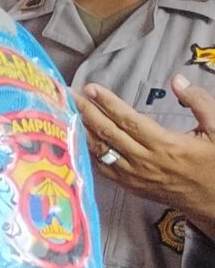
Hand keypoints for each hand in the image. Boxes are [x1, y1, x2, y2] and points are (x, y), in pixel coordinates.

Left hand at [80, 74, 214, 233]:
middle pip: (108, 133)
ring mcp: (135, 177)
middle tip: (70, 94)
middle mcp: (145, 161)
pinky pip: (103, 169)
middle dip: (86, 112)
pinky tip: (80, 140)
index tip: (91, 88)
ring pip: (101, 151)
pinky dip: (89, 153)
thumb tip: (177, 80)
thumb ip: (199, 102)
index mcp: (166, 145)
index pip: (128, 120)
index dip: (107, 104)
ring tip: (68, 112)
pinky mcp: (131, 187)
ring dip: (83, 131)